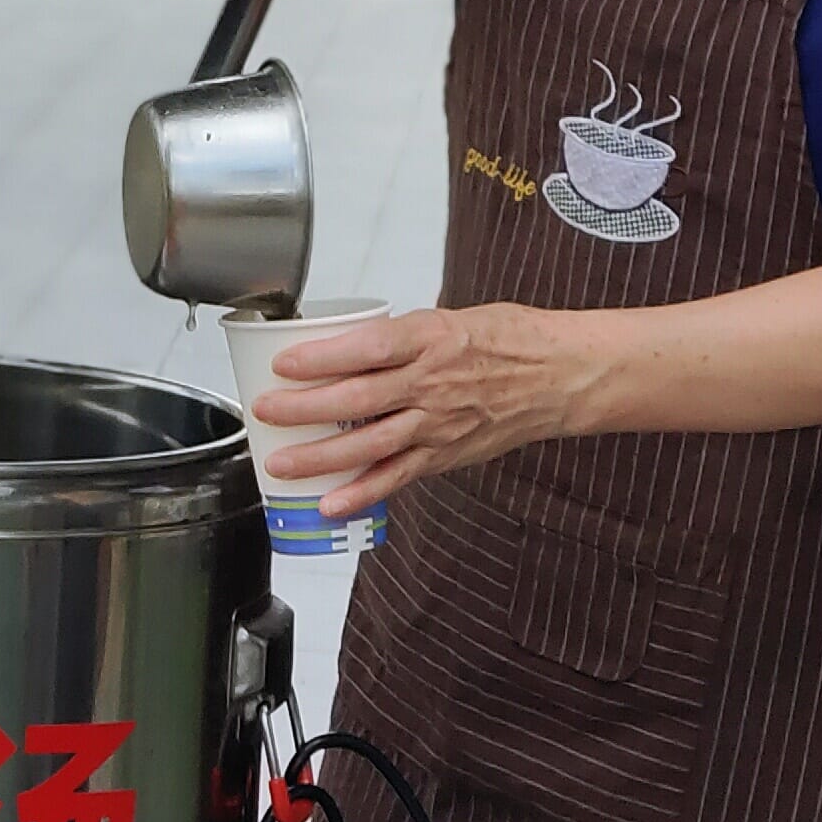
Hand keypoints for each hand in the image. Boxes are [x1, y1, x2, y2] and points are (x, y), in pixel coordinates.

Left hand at [252, 304, 583, 515]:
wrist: (557, 376)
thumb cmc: (506, 339)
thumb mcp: (448, 317)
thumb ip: (398, 336)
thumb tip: (344, 344)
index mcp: (429, 339)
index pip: (366, 349)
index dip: (322, 358)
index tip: (284, 362)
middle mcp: (431, 383)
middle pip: (357, 400)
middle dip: (304, 408)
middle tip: (264, 410)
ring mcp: (438, 424)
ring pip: (369, 444)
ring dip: (320, 457)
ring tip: (280, 463)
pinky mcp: (445, 454)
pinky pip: (397, 477)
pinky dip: (362, 493)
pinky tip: (330, 503)